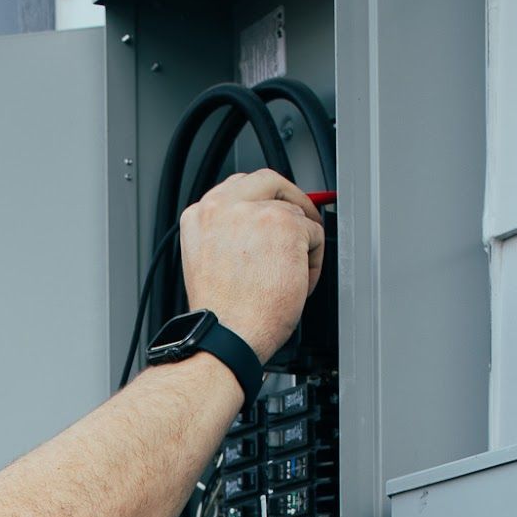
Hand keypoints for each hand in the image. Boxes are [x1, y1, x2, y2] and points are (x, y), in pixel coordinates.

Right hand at [180, 169, 324, 364]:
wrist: (227, 336)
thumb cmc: (222, 314)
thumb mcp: (210, 262)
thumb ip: (228, 235)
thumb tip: (258, 230)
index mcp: (201, 215)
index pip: (238, 187)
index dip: (261, 199)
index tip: (273, 212)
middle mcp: (223, 206)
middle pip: (269, 180)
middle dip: (290, 199)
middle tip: (302, 224)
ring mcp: (255, 212)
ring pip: (295, 213)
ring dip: (300, 244)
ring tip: (289, 278)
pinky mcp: (285, 225)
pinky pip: (315, 234)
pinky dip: (313, 262)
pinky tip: (297, 284)